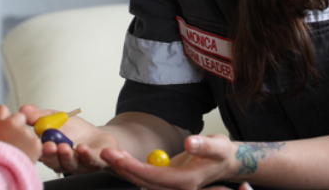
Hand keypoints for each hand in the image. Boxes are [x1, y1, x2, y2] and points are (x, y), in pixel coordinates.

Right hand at [0, 104, 41, 161]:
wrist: (0, 172)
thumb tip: (3, 125)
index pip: (2, 109)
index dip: (4, 116)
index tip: (5, 122)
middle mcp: (12, 123)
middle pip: (19, 116)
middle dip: (19, 125)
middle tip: (13, 140)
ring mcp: (25, 132)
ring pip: (29, 132)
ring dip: (26, 139)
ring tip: (17, 152)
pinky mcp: (36, 143)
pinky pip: (36, 143)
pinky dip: (33, 149)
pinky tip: (24, 156)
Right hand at [21, 103, 118, 174]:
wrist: (96, 137)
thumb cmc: (74, 131)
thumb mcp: (55, 119)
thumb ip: (39, 116)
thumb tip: (23, 109)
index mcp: (48, 153)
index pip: (39, 154)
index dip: (36, 150)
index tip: (35, 141)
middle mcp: (61, 162)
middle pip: (53, 162)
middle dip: (50, 155)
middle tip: (50, 145)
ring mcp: (77, 165)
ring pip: (70, 163)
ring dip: (67, 155)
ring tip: (65, 146)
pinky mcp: (94, 163)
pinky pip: (91, 160)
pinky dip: (87, 154)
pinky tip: (83, 148)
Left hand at [100, 134, 237, 189]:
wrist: (224, 162)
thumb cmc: (220, 153)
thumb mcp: (218, 146)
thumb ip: (205, 146)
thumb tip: (190, 143)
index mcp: (187, 182)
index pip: (156, 178)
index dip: (135, 168)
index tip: (119, 157)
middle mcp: (177, 189)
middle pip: (144, 182)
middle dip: (123, 168)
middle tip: (105, 152)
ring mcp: (170, 188)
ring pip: (142, 182)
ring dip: (124, 168)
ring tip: (108, 153)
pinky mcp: (165, 182)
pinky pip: (144, 178)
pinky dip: (131, 168)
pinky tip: (120, 157)